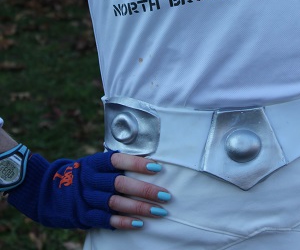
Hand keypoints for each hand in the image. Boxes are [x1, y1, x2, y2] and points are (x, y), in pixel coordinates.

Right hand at [7, 150, 170, 229]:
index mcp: (95, 163)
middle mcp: (90, 180)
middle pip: (121, 184)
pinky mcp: (84, 215)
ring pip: (116, 203)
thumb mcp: (95, 164)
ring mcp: (86, 198)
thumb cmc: (84, 175)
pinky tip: (139, 224)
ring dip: (139, 208)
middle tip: (165, 195)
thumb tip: (148, 163)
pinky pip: (105, 220)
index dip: (137, 164)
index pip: (118, 161)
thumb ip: (115, 165)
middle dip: (145, 190)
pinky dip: (123, 222)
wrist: (50, 192)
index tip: (158, 168)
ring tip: (159, 211)